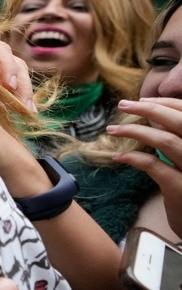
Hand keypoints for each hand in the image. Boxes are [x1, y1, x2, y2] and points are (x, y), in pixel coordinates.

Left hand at [0, 37, 35, 109]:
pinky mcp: (0, 85)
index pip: (1, 51)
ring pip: (19, 80)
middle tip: (23, 103)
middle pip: (17, 66)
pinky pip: (15, 92)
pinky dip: (20, 102)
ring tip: (28, 111)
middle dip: (22, 85)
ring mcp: (0, 71)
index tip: (8, 85)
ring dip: (25, 95)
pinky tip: (26, 114)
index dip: (7, 66)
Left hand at [111, 98, 181, 238]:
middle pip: (180, 121)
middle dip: (149, 109)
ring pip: (166, 141)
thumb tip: (154, 116)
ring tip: (113, 130)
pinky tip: (118, 156)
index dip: (166, 103)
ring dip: (135, 131)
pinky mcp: (180, 189)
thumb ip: (176, 138)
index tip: (143, 100)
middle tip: (123, 105)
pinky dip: (133, 158)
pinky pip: (154, 166)